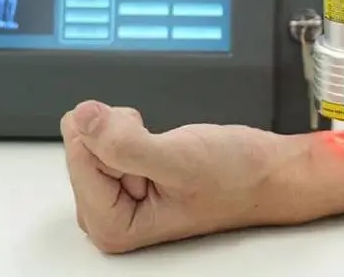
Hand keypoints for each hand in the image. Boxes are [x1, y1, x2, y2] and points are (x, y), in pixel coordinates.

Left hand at [60, 101, 290, 252]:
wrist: (264, 171)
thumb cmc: (233, 178)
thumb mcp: (178, 159)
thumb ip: (123, 143)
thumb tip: (81, 117)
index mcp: (113, 227)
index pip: (79, 159)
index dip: (116, 137)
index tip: (150, 144)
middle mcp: (109, 216)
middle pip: (82, 149)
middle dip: (120, 134)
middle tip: (161, 148)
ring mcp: (117, 195)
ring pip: (92, 138)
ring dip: (128, 129)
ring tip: (164, 148)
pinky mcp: (126, 175)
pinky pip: (105, 136)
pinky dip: (131, 127)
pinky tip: (158, 144)